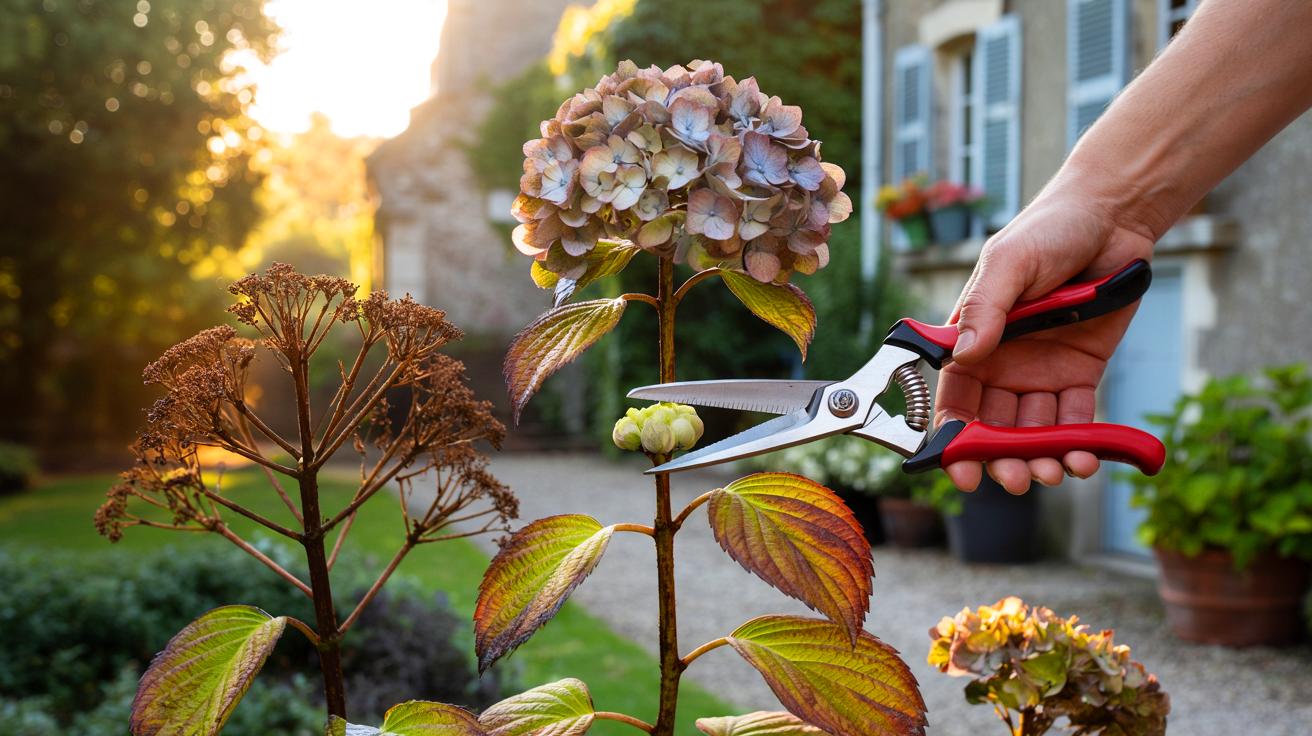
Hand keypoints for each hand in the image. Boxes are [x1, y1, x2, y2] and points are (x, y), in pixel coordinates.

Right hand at [935, 188, 1154, 492]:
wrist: (1111, 219)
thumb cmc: (1048, 231)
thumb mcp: (1008, 263)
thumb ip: (985, 309)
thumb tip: (965, 355)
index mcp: (972, 341)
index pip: (955, 400)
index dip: (954, 438)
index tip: (960, 470)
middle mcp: (1002, 364)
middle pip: (994, 426)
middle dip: (1000, 458)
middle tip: (1014, 479)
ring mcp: (1041, 371)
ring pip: (1033, 430)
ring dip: (1040, 458)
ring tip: (1053, 474)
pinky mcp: (1081, 373)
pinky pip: (1075, 419)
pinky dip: (1079, 443)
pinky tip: (1085, 459)